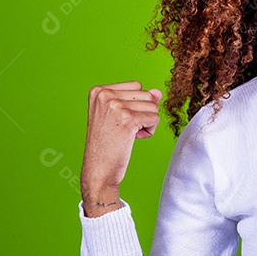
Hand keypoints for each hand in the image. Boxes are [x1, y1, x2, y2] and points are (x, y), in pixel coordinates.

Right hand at [80, 81, 162, 215]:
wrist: (98, 169)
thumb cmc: (107, 143)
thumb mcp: (118, 115)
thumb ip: (138, 99)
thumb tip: (158, 92)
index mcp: (98, 90)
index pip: (137, 86)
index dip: (135, 105)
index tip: (119, 120)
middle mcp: (105, 95)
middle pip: (146, 95)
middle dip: (142, 114)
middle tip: (123, 129)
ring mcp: (115, 106)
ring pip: (153, 106)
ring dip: (146, 123)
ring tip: (128, 134)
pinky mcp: (128, 119)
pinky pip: (155, 118)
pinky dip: (150, 131)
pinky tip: (134, 138)